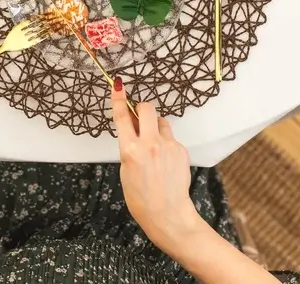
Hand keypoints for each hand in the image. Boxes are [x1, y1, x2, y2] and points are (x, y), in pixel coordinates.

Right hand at [111, 80, 204, 254]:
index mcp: (130, 150)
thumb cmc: (140, 198)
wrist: (168, 214)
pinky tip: (165, 161)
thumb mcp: (125, 170)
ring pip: (161, 122)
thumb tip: (131, 127)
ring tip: (154, 147)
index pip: (122, 117)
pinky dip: (166, 143)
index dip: (119, 99)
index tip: (118, 85)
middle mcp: (149, 143)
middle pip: (147, 108)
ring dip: (156, 127)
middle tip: (139, 117)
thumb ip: (128, 146)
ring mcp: (168, 145)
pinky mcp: (180, 149)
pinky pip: (171, 137)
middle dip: (141, 109)